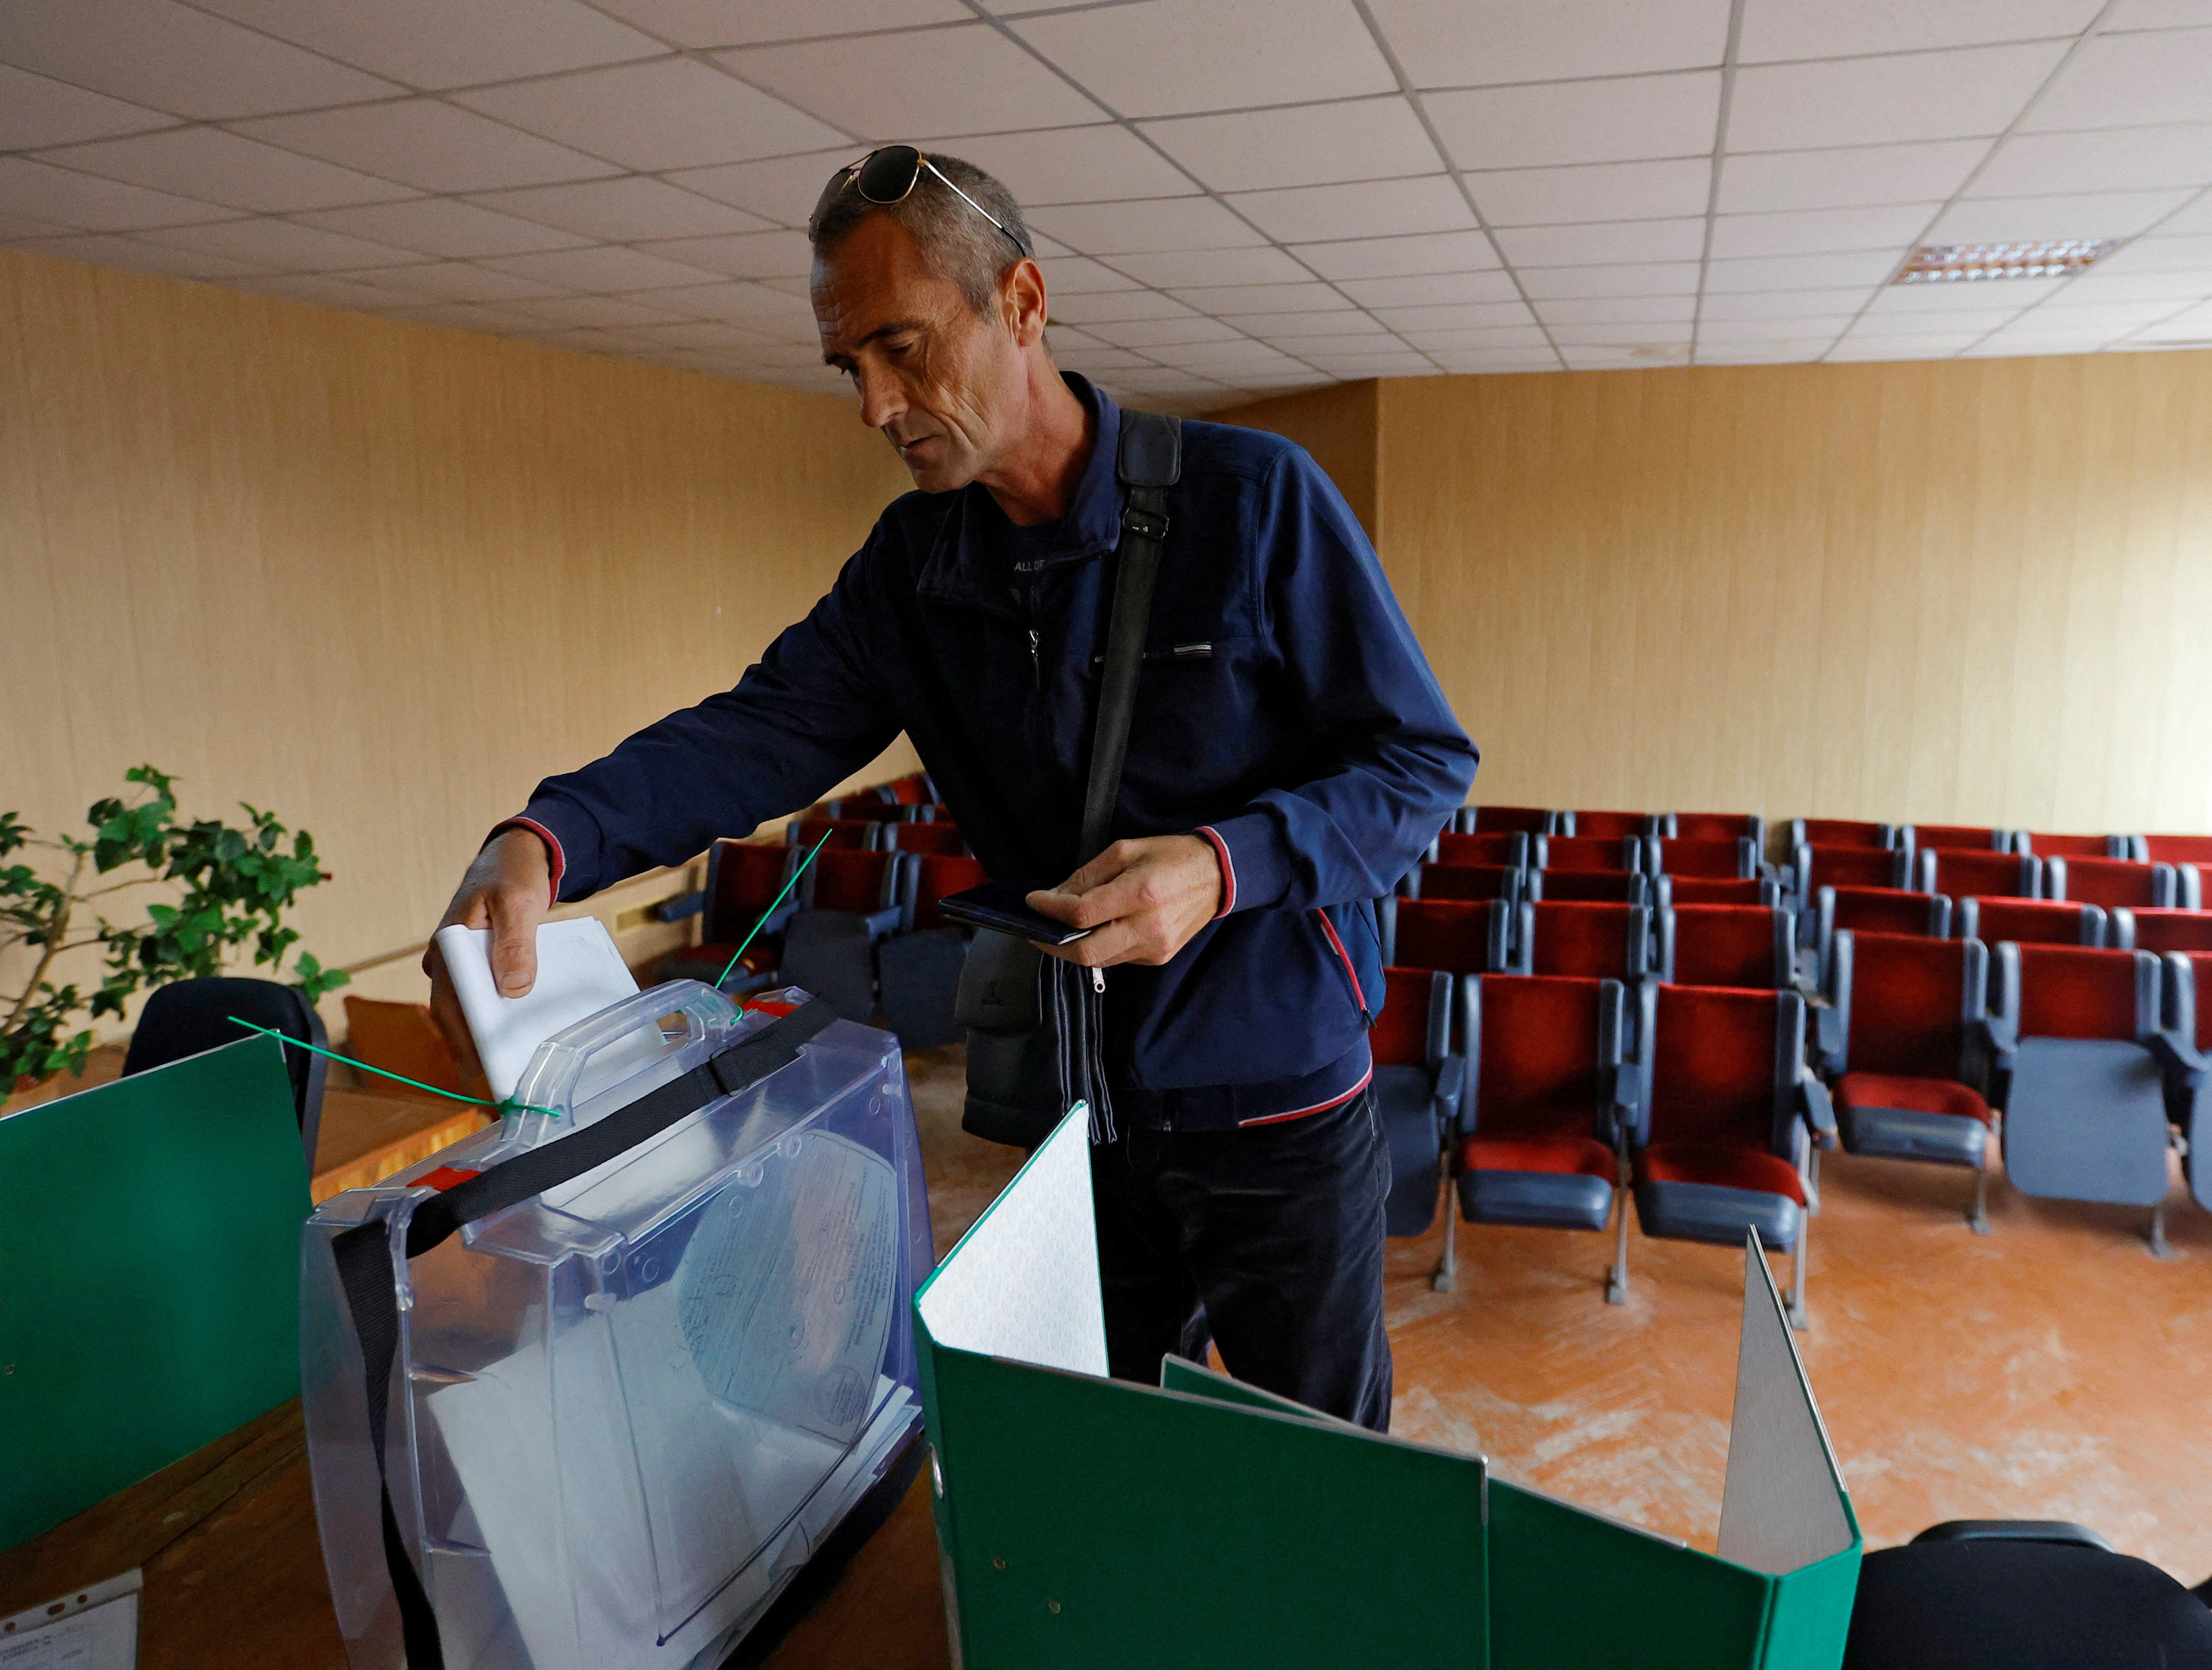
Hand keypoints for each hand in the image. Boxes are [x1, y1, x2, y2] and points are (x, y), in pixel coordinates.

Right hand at [424, 828, 551, 1075]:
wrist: (517, 856)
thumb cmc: (512, 875)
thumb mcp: (519, 904)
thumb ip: (516, 944)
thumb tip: (513, 989)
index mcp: (448, 946)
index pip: (450, 1003)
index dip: (463, 1038)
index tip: (480, 1067)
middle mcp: (449, 961)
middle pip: (458, 1014)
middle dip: (475, 1048)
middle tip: (498, 1084)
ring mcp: (464, 965)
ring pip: (471, 1009)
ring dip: (486, 1036)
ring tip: (510, 1069)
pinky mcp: (483, 966)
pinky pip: (488, 997)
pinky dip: (500, 1016)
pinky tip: (520, 1036)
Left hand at [1026, 835, 1222, 968]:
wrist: (1218, 876)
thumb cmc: (1172, 857)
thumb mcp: (1126, 850)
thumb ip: (1087, 875)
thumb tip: (1055, 896)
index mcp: (1140, 894)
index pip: (1081, 914)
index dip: (1050, 910)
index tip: (1034, 902)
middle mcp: (1148, 927)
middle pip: (1085, 952)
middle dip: (1053, 944)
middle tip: (1038, 931)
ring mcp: (1154, 947)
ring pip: (1099, 960)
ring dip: (1073, 947)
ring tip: (1061, 930)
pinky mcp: (1158, 957)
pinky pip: (1116, 958)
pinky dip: (1099, 946)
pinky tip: (1095, 930)